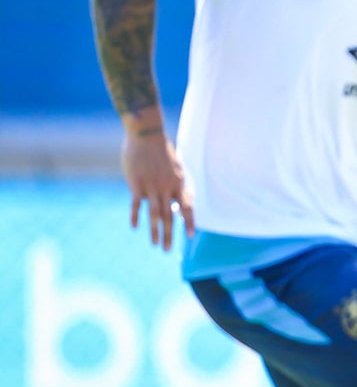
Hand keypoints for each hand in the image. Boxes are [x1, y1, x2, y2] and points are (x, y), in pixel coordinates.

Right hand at [122, 123, 193, 250]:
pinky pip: (136, 204)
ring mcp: (152, 186)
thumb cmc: (162, 152)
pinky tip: (135, 227)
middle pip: (171, 216)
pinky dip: (136, 216)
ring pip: (155, 214)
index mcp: (179, 184)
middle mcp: (167, 188)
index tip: (191, 236)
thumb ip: (178, 184)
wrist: (146, 135)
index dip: (189, 222)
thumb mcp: (176, 168)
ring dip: (155, 231)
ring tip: (155, 244)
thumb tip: (183, 199)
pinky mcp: (136, 184)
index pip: (187, 207)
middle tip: (167, 250)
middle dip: (170, 235)